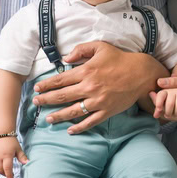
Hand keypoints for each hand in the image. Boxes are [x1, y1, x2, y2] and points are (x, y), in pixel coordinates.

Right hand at [0, 136, 26, 177]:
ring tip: (2, 171)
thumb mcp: (18, 148)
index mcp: (7, 155)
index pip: (7, 169)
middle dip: (4, 174)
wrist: (1, 132)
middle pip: (0, 170)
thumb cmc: (11, 140)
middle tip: (8, 174)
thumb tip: (27, 163)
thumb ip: (22, 157)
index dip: (9, 175)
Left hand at [32, 42, 160, 133]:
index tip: (37, 89)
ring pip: (73, 111)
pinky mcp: (107, 111)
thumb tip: (65, 58)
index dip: (47, 85)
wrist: (140, 73)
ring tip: (48, 119)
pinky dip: (79, 127)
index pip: (60, 80)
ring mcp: (98, 101)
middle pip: (62, 96)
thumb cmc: (119, 58)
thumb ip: (81, 49)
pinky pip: (90, 121)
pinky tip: (70, 130)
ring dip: (59, 116)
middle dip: (47, 100)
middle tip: (36, 103)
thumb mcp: (100, 47)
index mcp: (86, 71)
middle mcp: (90, 87)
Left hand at [151, 72, 176, 122]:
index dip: (158, 103)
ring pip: (174, 115)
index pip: (169, 111)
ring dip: (165, 107)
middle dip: (159, 106)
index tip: (150, 93)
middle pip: (170, 115)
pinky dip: (172, 107)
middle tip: (150, 94)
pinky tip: (167, 98)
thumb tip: (158, 82)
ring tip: (156, 96)